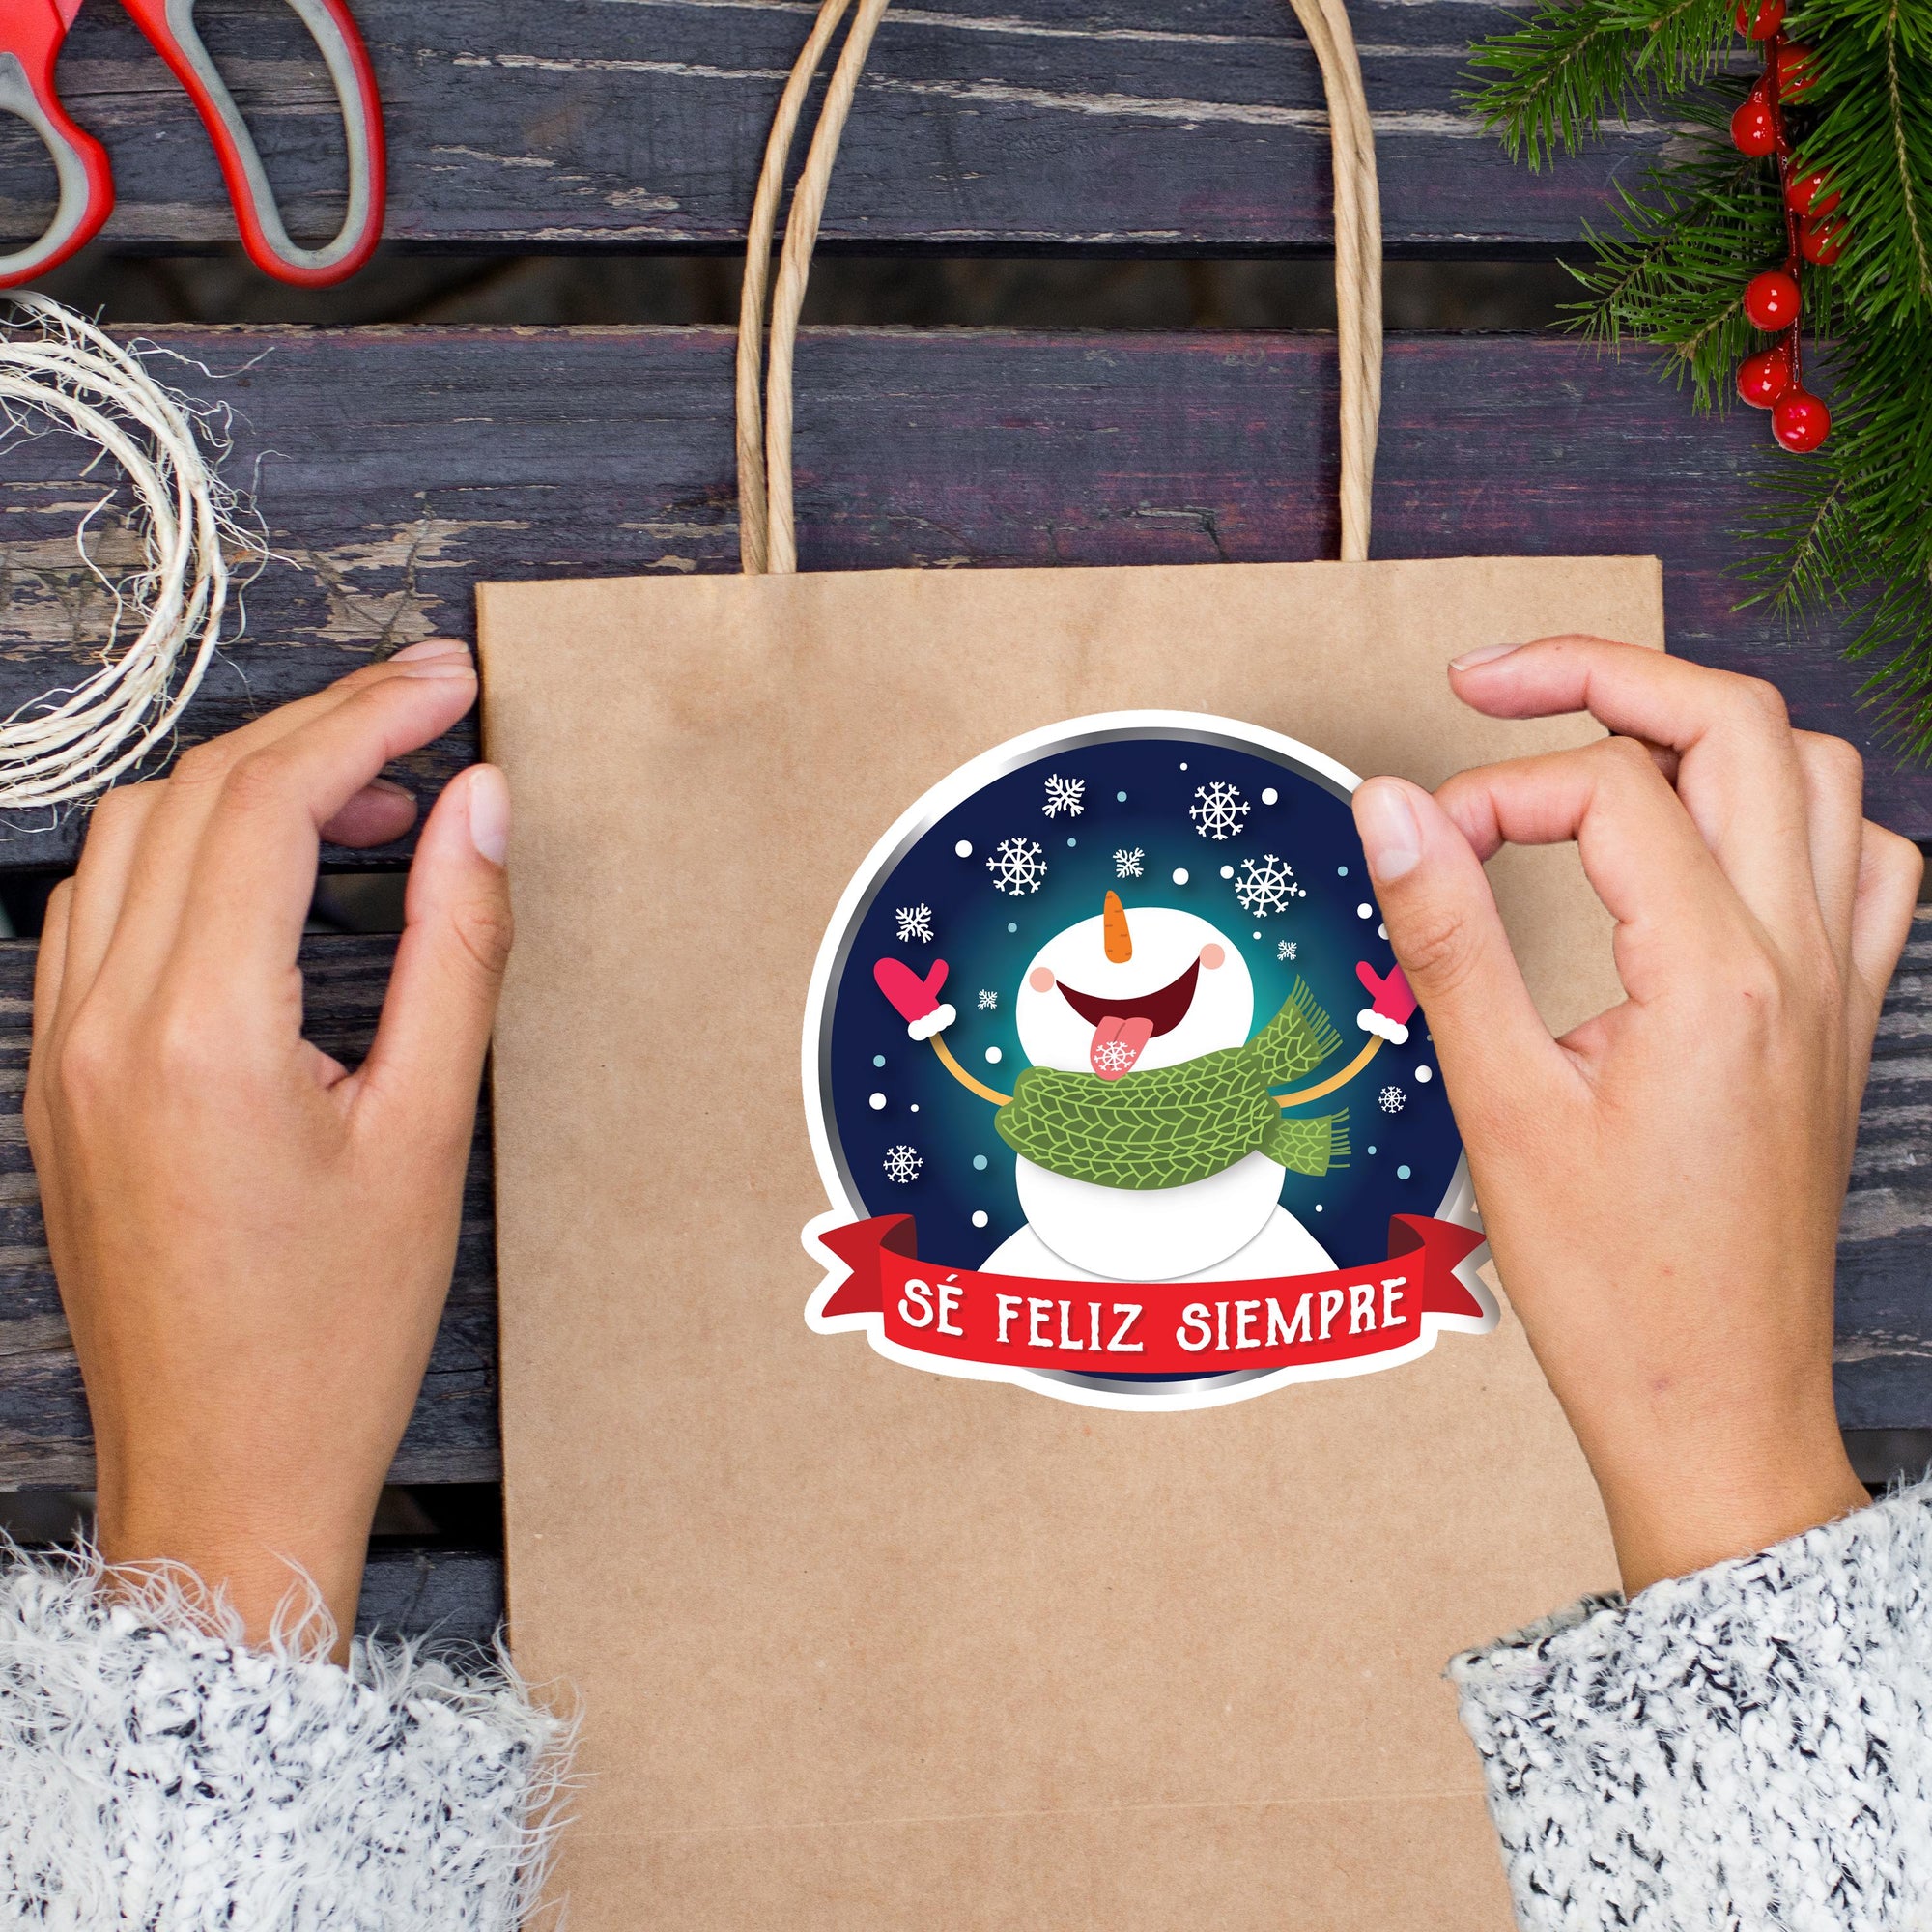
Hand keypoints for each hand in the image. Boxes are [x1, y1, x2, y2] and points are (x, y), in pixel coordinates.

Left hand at [25, 640, 510, 1657]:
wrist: (220, 1470)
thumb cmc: (333, 1334)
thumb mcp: (427, 1132)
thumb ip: (454, 948)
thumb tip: (479, 809)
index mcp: (198, 1036)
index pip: (265, 802)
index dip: (366, 719)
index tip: (449, 686)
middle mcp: (102, 1024)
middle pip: (192, 796)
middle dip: (317, 730)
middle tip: (430, 716)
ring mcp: (62, 1050)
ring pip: (130, 840)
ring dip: (246, 787)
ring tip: (371, 804)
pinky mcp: (60, 1080)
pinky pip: (100, 910)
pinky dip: (187, 856)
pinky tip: (271, 884)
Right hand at [1351, 638, 1920, 1595]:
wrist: (1717, 1410)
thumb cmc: (1616, 1289)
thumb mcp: (1501, 1104)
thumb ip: (1448, 935)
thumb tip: (1393, 807)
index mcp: (1715, 976)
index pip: (1604, 792)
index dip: (1492, 789)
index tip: (1421, 842)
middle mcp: (1799, 959)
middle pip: (1735, 724)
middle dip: (1604, 676)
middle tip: (1494, 685)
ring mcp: (1840, 987)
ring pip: (1817, 774)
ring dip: (1707, 731)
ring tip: (1601, 750)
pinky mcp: (1843, 1023)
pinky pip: (1867, 864)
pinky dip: (1795, 814)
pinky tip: (1721, 846)